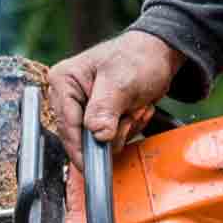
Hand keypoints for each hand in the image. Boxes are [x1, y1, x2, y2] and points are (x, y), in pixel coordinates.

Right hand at [46, 30, 185, 168]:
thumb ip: (105, 108)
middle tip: (130, 113)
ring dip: (124, 128)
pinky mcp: (98, 118)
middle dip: (112, 130)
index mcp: (64, 81)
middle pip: (81, 136)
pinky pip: (110, 139)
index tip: (91, 167)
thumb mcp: (121, 81)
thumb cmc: (138, 57)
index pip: (66, 124)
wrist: (158, 56)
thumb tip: (97, 134)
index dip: (80, 147)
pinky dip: (128, 129)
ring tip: (135, 107)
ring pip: (99, 141)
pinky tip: (135, 111)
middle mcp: (68, 96)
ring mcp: (84, 108)